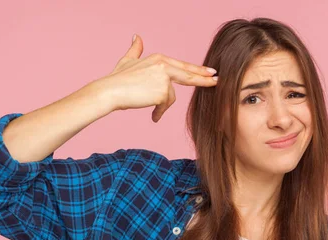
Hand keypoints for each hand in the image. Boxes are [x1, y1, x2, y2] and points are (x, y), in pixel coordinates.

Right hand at [99, 34, 217, 121]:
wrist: (110, 91)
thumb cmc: (117, 79)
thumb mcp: (128, 61)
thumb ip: (136, 49)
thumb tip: (136, 36)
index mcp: (159, 58)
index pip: (183, 65)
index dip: (197, 70)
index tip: (210, 72)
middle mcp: (164, 65)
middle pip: (189, 75)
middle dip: (204, 79)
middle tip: (217, 81)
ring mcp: (165, 77)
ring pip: (171, 96)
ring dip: (162, 106)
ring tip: (153, 111)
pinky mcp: (163, 91)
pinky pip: (165, 105)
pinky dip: (159, 112)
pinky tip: (153, 115)